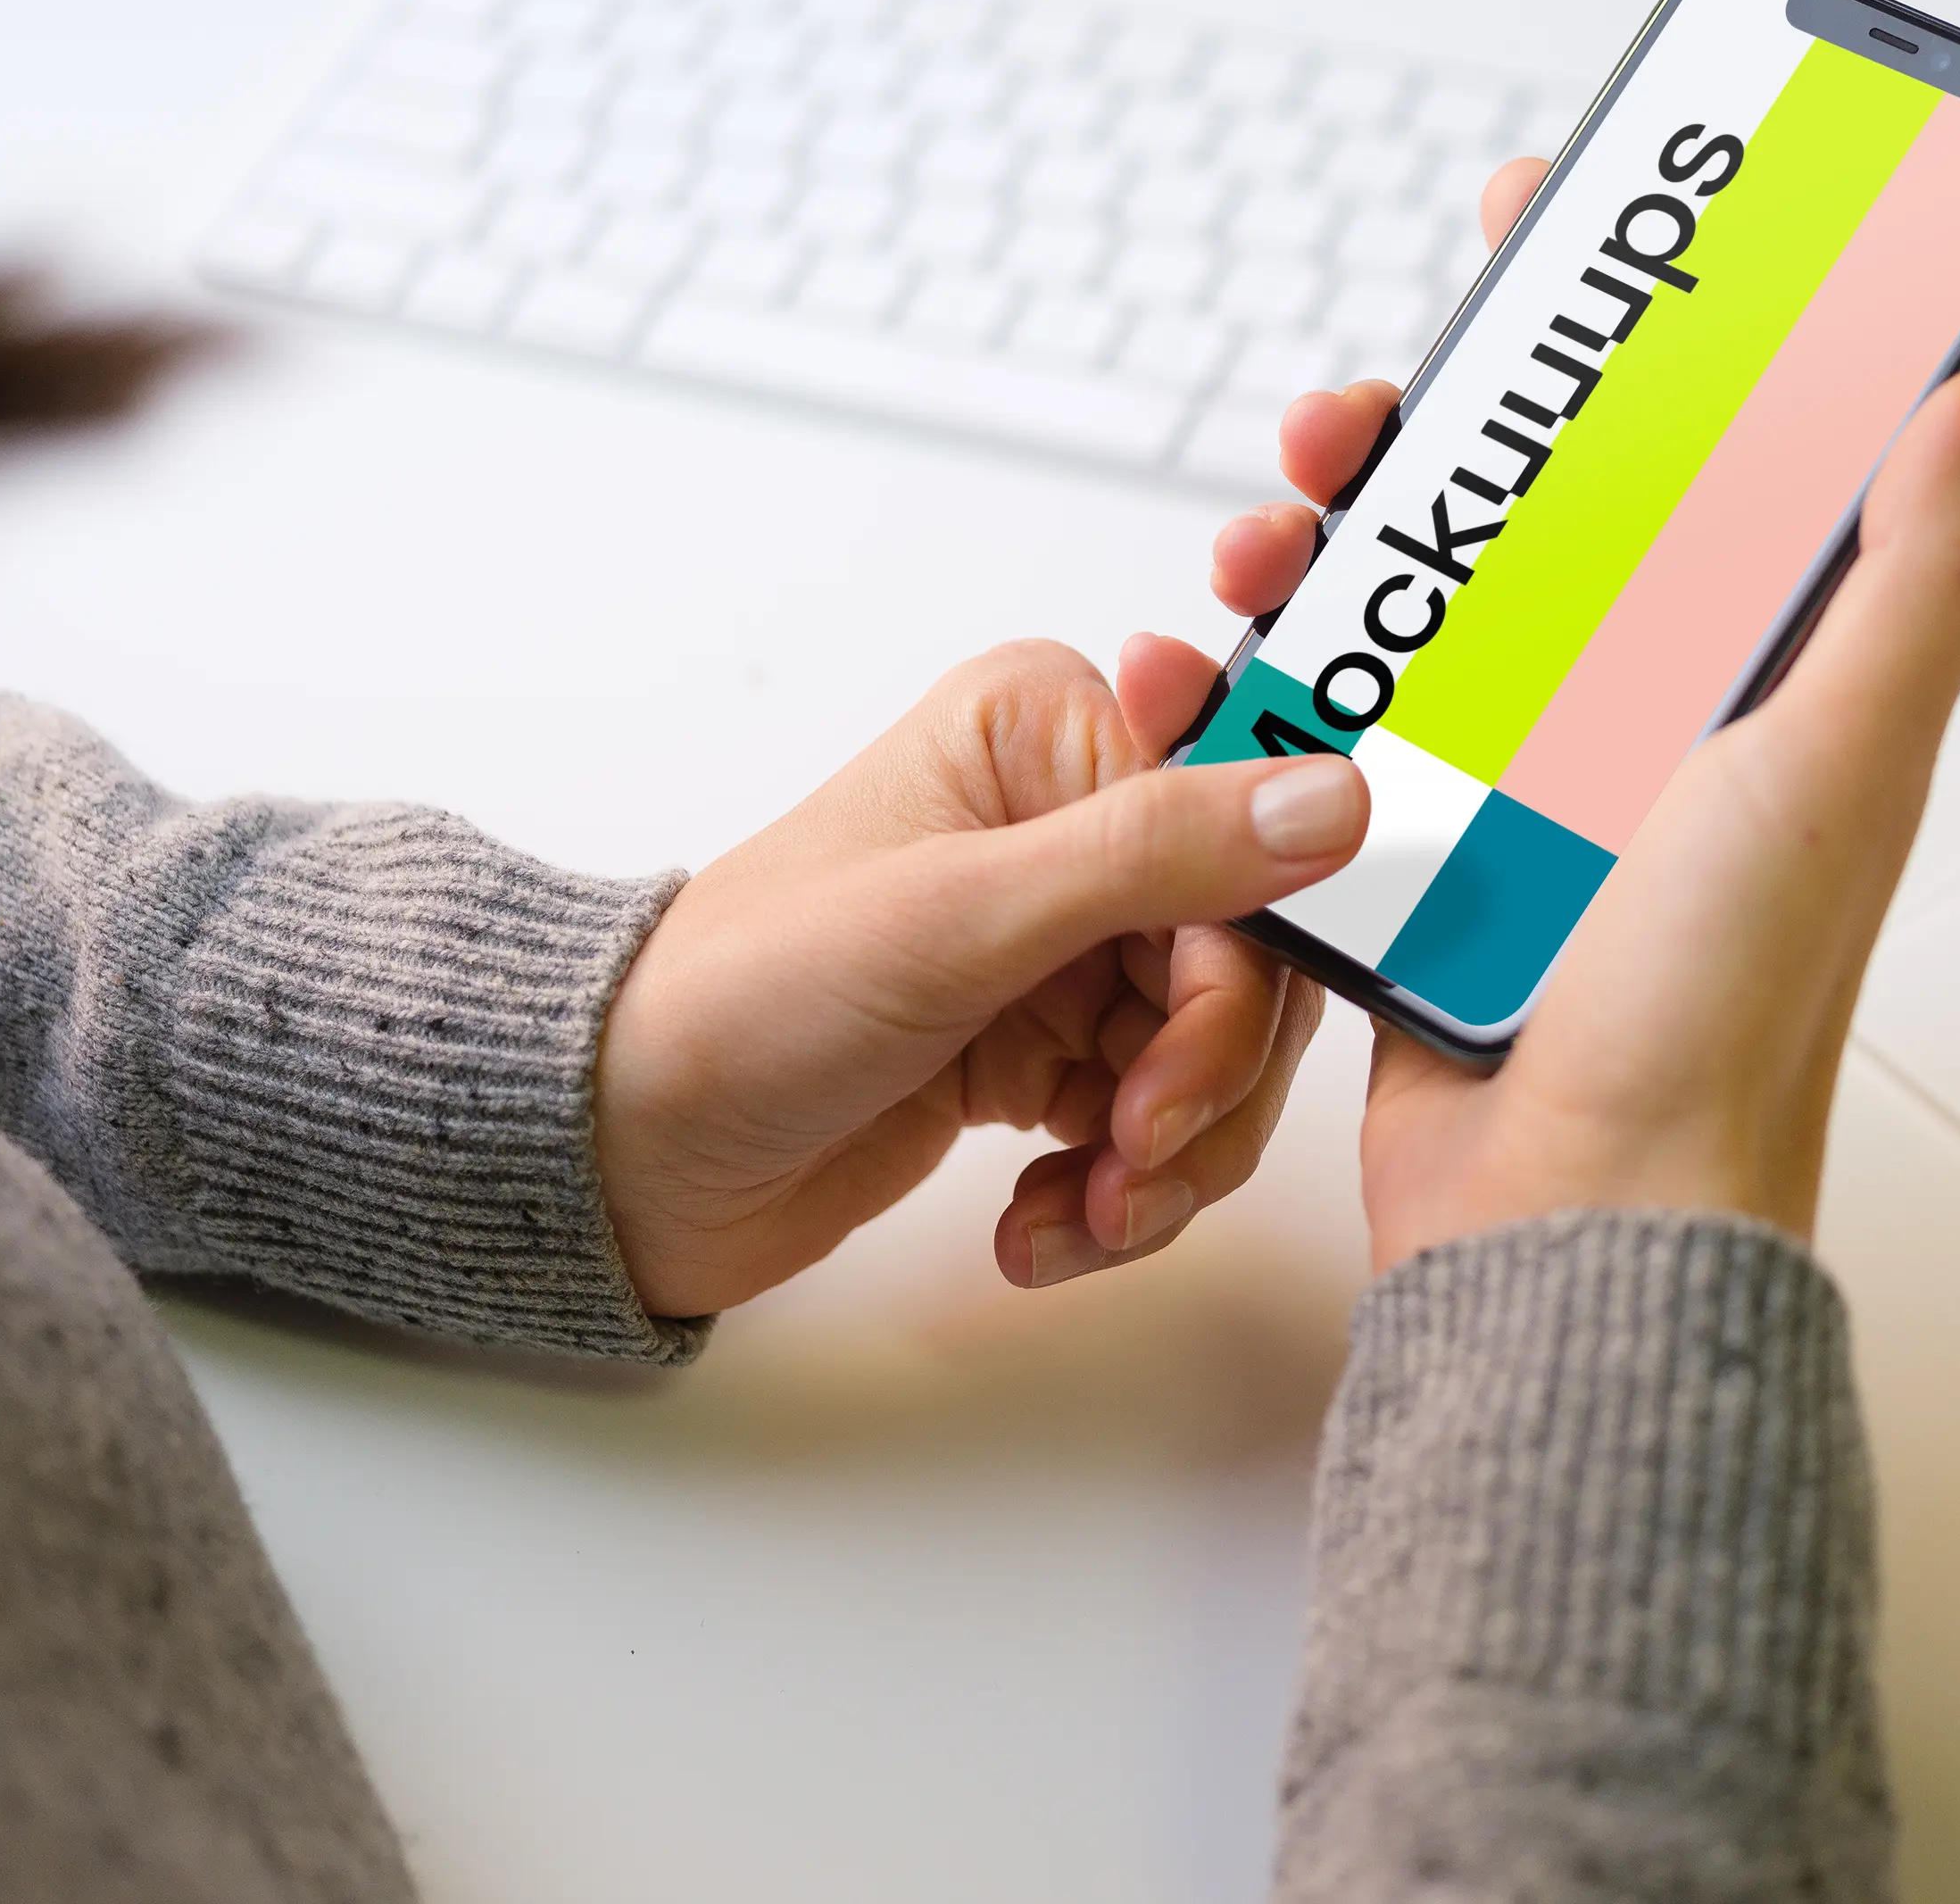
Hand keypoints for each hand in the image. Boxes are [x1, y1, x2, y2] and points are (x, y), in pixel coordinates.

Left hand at [592, 644, 1362, 1314]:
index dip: (1243, 967)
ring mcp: (1063, 942)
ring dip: (1169, 1155)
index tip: (1190, 1061)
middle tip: (1137, 1154)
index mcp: (1049, 734)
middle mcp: (1070, 824)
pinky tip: (1043, 1225)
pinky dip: (1122, 1190)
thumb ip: (1157, 854)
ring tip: (1086, 1209)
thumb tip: (1333, 799)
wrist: (627, 1151)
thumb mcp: (959, 919)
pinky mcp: (1049, 1046)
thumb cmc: (742, 1000)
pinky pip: (1159, 1121)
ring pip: (1216, 1056)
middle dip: (1204, 1082)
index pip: (1241, 842)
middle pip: (1248, 961)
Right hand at [1209, 158, 1959, 1268]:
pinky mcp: (1411, 854)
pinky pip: (1327, 726)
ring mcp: (1517, 783)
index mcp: (1752, 678)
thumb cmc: (1717, 1016)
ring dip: (1324, 543)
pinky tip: (1214, 657)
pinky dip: (1264, 680)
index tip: (1569, 220)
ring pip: (1406, 601)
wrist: (1574, 1220)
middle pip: (1520, 508)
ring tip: (1265, 539)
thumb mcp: (1837, 764)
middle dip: (1431, 432)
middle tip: (1363, 409)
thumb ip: (1914, 580)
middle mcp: (1640, 716)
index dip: (1639, 329)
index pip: (1699, 450)